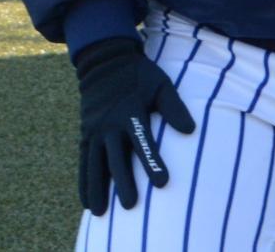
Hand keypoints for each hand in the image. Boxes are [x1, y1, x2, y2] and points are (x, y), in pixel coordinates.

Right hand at [73, 37, 195, 215]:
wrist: (104, 60)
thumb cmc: (139, 75)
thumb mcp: (160, 84)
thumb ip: (174, 107)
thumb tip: (191, 130)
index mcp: (130, 111)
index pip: (142, 140)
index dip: (152, 161)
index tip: (162, 183)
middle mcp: (109, 123)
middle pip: (116, 157)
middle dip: (123, 181)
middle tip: (130, 206)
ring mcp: (95, 129)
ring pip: (95, 162)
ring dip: (97, 187)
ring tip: (100, 213)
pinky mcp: (86, 133)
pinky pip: (83, 160)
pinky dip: (84, 181)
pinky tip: (86, 202)